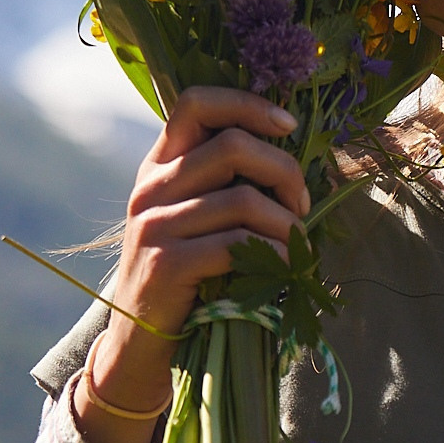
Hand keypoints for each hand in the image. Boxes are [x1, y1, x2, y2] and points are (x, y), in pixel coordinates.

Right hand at [73, 88, 308, 442]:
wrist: (141, 340)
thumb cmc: (187, 274)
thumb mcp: (195, 218)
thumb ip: (224, 182)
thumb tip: (294, 158)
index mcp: (159, 165)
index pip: (195, 102)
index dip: (247, 104)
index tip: (287, 125)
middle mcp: (150, 187)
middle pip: (232, 146)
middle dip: (285, 170)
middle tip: (302, 204)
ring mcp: (153, 225)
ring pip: (243, 199)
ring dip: (286, 223)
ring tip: (297, 244)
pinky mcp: (166, 264)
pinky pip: (238, 243)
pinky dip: (277, 254)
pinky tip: (287, 266)